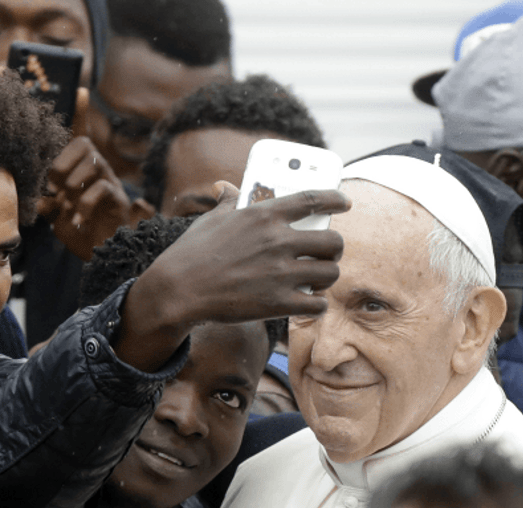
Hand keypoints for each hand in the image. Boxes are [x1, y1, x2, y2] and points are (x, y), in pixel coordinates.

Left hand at [43, 137, 152, 259]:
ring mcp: (111, 184)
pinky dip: (85, 203)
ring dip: (75, 182)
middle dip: (64, 163)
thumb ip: (48, 206)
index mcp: (83, 172)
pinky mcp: (120, 199)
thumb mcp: (58, 220)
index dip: (66, 147)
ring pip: (95, 162)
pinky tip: (79, 220)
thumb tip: (37, 198)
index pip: (77, 143)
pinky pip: (103, 188)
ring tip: (67, 205)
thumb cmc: (83, 236)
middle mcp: (99, 173)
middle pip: (85, 144)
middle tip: (56, 189)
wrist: (104, 258)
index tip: (55, 173)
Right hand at [115, 182, 349, 370]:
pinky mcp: (279, 302)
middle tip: (325, 256)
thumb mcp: (210, 221)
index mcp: (264, 215)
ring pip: (330, 273)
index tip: (345, 203)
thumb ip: (228, 203)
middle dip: (334, 250)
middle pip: (333, 241)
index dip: (334, 199)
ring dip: (326, 278)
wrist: (178, 292)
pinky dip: (316, 305)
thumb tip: (227, 188)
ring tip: (315, 281)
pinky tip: (307, 303)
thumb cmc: (191, 254)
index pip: (312, 199)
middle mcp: (278, 240)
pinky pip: (318, 304)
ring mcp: (281, 273)